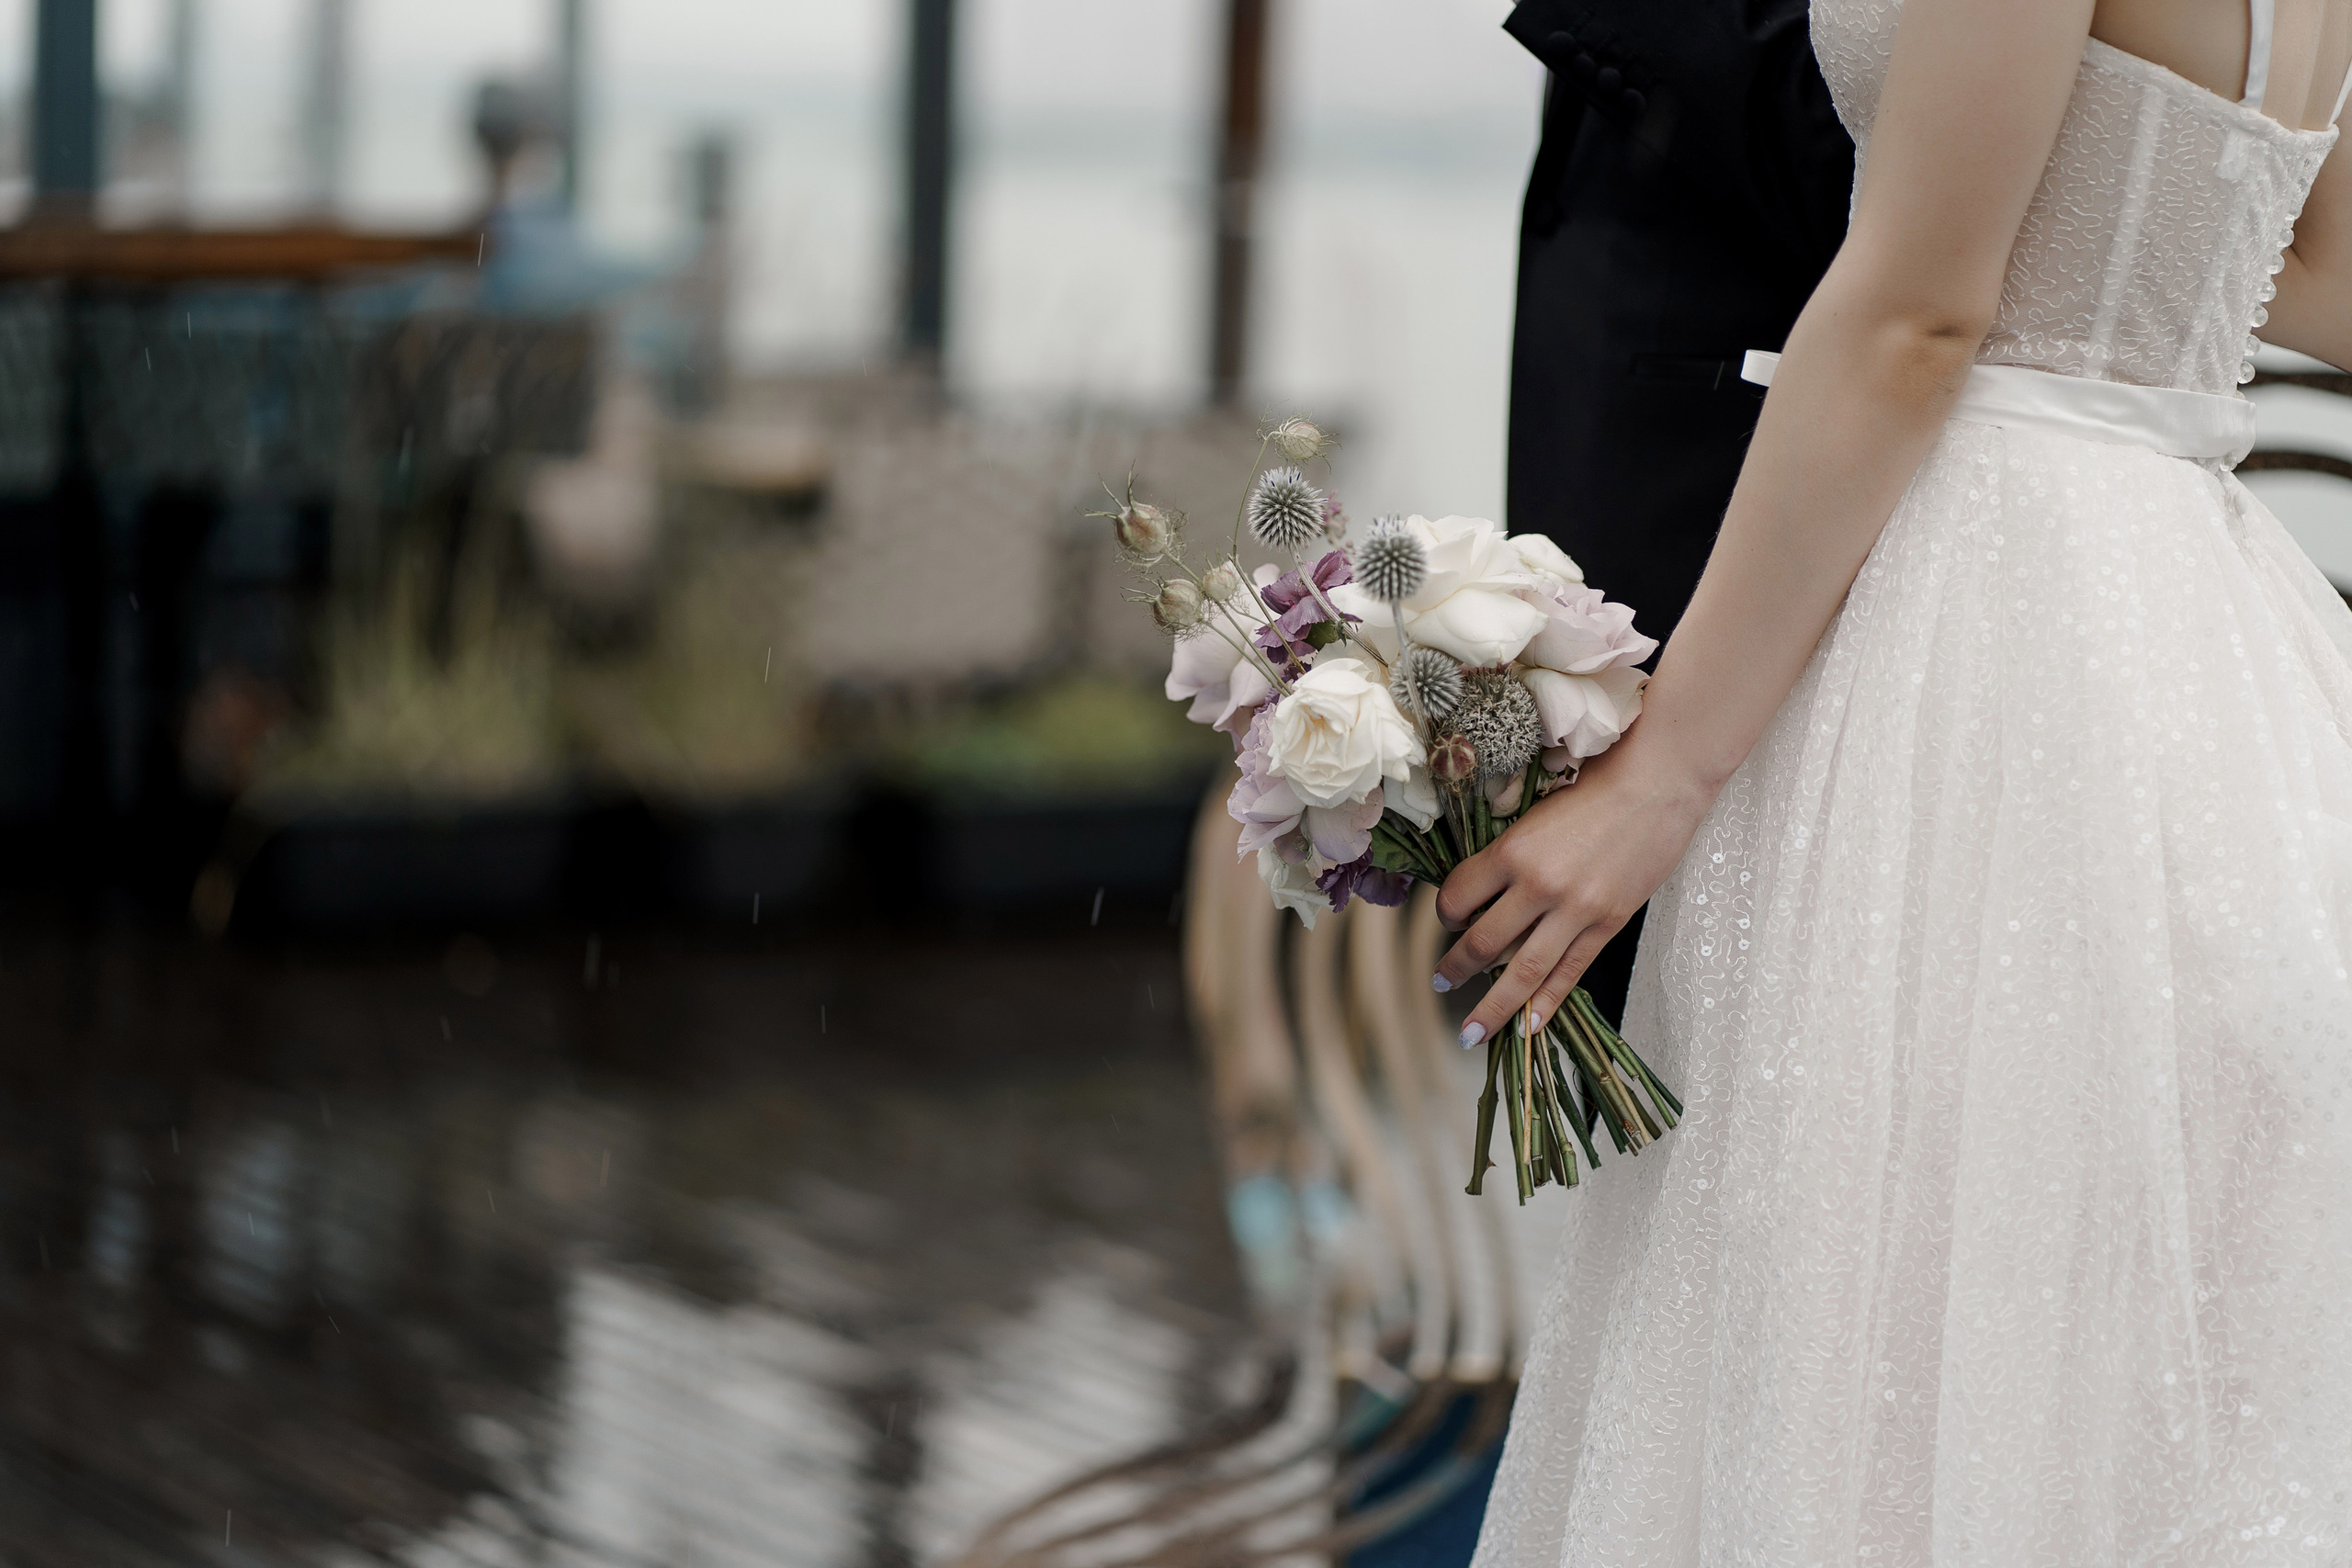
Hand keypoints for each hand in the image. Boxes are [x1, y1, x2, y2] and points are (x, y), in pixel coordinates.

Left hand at [1433, 738, 1717, 1046]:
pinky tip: (1526, 1028)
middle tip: (1440, 982)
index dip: (1445, 912)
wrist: (1657, 784)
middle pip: (1482, 941)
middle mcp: (1538, 884)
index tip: (1448, 920)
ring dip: (1492, 1006)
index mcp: (1512, 850)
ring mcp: (1575, 909)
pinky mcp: (1607, 923)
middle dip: (1455, 968)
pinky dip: (1545, 1004)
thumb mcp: (1535, 814)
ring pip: (1523, 971)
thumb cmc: (1595, 788)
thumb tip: (1484, 895)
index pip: (1457, 895)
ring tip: (1471, 1031)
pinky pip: (1569, 973)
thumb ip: (1510, 854)